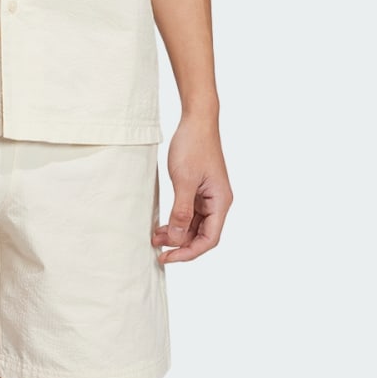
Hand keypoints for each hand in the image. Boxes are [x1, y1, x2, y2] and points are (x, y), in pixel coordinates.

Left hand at [155, 113, 232, 263]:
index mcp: (220, 202)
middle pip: (202, 235)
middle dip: (181, 245)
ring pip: (194, 225)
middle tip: (159, 252)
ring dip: (177, 234)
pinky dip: (176, 221)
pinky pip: (189, 213)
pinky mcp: (199, 190)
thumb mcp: (184, 181)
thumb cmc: (193, 146)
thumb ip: (182, 212)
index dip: (189, 252)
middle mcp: (218, 202)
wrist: (196, 121)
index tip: (168, 257)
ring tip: (155, 238)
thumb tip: (178, 239)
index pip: (209, 239)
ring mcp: (208, 196)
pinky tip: (161, 225)